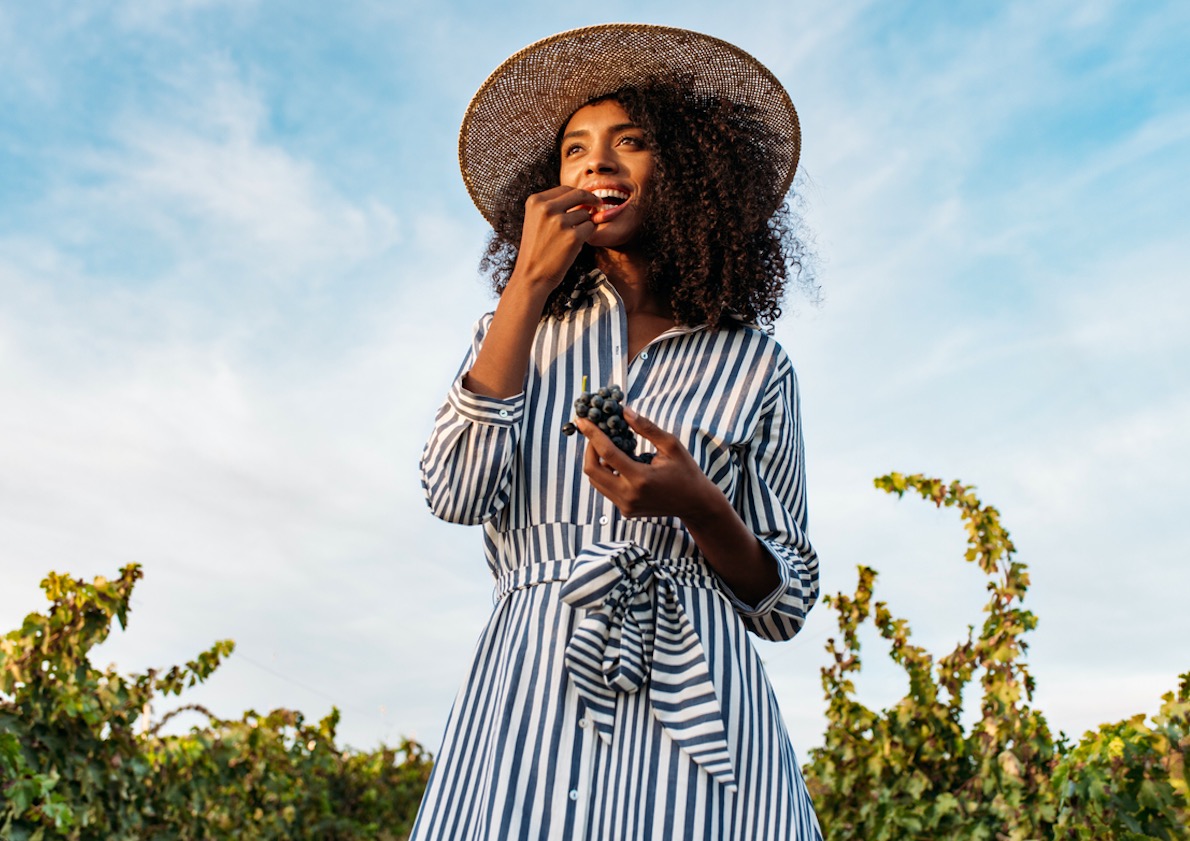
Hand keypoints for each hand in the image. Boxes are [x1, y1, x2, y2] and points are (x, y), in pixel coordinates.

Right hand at [509, 186, 600, 291]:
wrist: (531, 276)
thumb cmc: (537, 250)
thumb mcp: (537, 221)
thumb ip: (555, 207)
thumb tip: (585, 199)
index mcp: (535, 201)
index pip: (565, 189)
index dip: (579, 194)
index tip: (588, 199)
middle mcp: (546, 208)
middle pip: (579, 195)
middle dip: (591, 199)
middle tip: (598, 205)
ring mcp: (560, 222)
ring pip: (586, 214)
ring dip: (584, 224)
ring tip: (569, 239)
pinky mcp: (573, 237)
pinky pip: (590, 228)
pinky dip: (587, 235)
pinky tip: (575, 245)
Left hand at [577, 406, 717, 519]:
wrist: (695, 504)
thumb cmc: (686, 472)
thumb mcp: (671, 445)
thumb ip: (646, 428)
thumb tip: (624, 412)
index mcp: (641, 478)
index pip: (607, 453)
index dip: (592, 434)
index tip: (582, 421)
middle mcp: (629, 495)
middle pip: (592, 471)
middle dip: (589, 449)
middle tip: (595, 434)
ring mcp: (625, 506)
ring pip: (596, 481)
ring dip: (597, 462)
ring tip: (608, 447)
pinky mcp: (625, 511)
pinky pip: (606, 489)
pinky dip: (606, 474)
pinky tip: (618, 464)